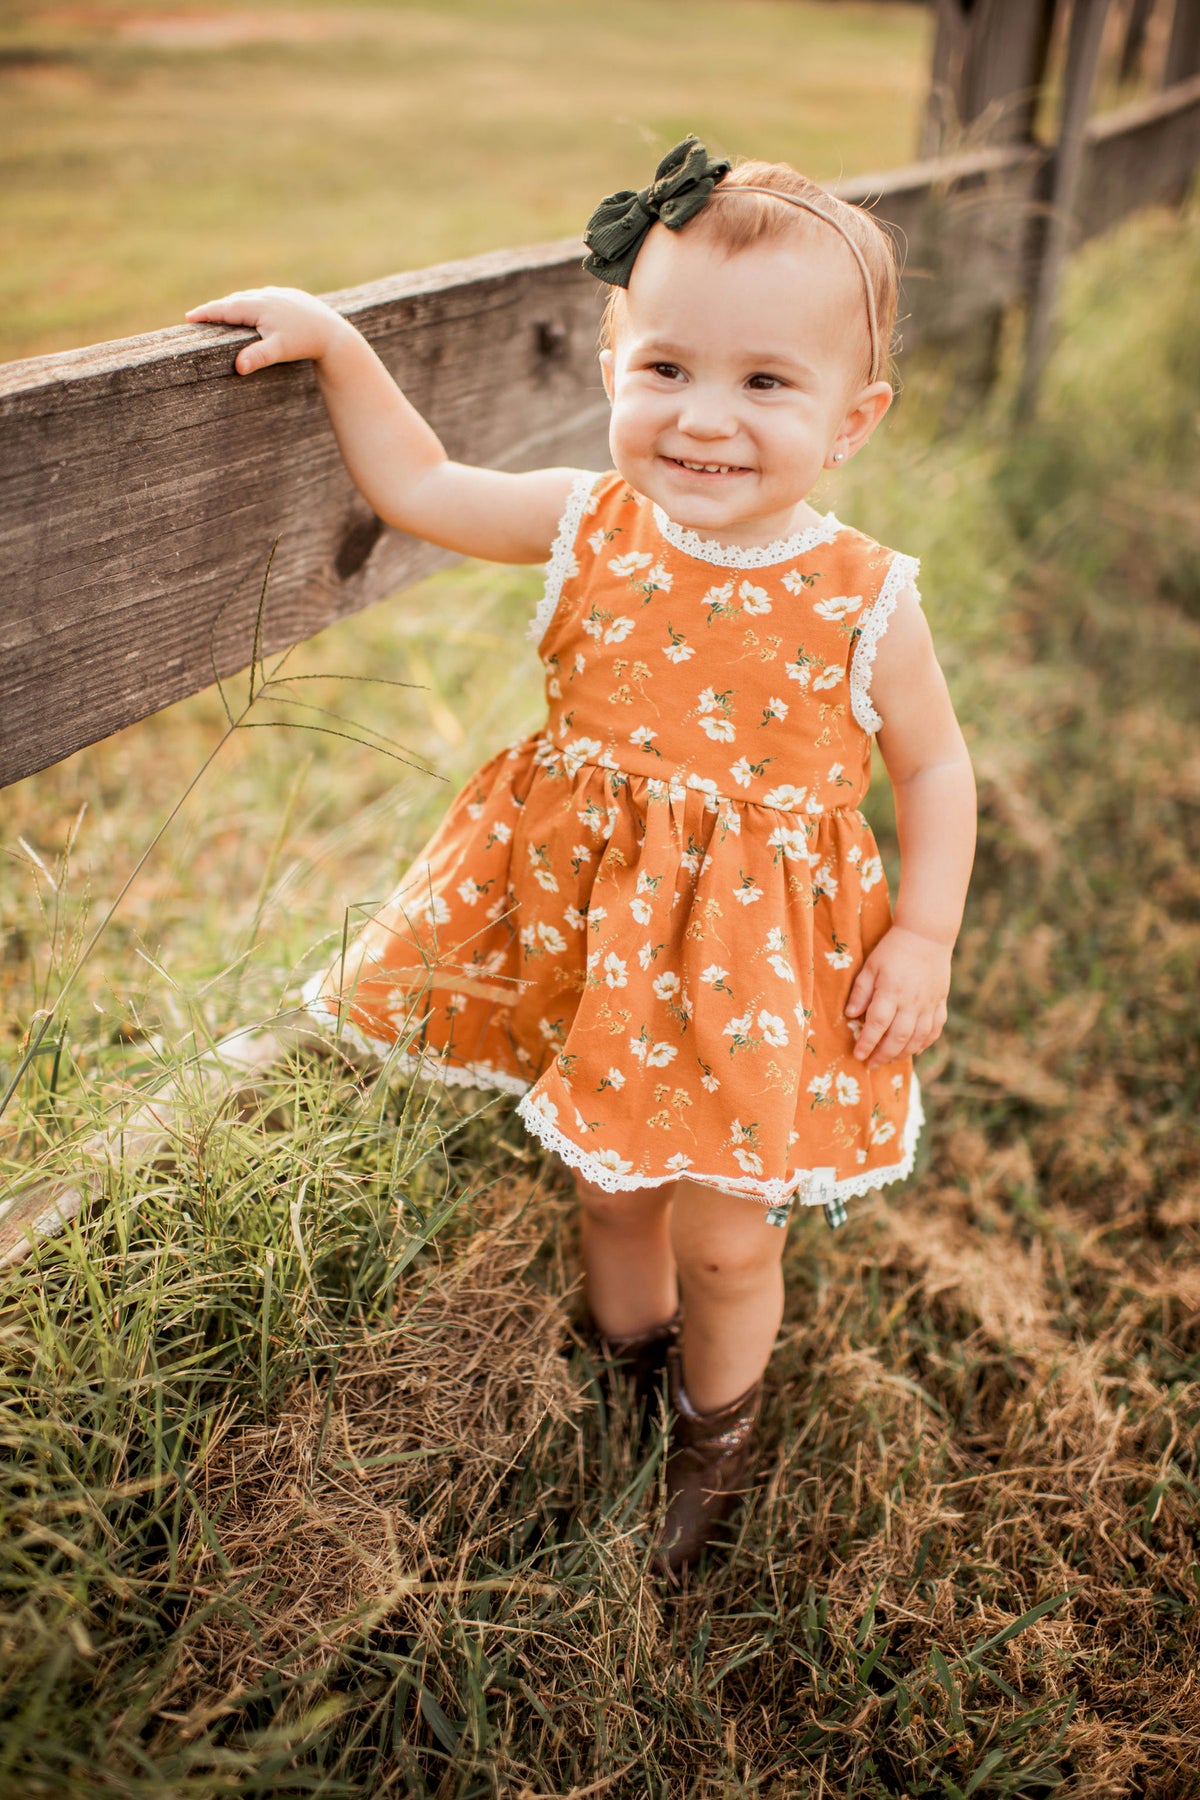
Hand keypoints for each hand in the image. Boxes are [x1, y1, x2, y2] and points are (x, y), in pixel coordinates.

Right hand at [185, 286, 351, 374]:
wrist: (333, 333)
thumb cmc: (304, 342)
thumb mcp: (279, 350)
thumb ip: (258, 357)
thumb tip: (238, 368)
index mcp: (258, 306)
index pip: (225, 309)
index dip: (206, 313)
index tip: (189, 318)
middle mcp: (265, 295)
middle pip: (234, 301)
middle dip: (217, 308)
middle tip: (198, 316)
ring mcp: (278, 294)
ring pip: (250, 298)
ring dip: (234, 304)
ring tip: (221, 312)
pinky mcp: (290, 296)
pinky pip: (264, 298)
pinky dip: (252, 304)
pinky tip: (252, 309)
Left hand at [843, 925, 950, 1067]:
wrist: (927, 935)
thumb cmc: (892, 949)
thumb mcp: (870, 966)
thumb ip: (861, 992)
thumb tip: (850, 1016)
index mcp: (891, 991)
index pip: (877, 1024)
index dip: (867, 1043)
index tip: (858, 1055)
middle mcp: (912, 1001)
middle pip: (898, 1036)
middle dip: (884, 1054)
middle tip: (871, 1064)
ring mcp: (929, 1004)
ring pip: (918, 1038)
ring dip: (903, 1053)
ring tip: (889, 1060)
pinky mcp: (940, 1002)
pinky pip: (935, 1029)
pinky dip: (925, 1043)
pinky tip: (914, 1050)